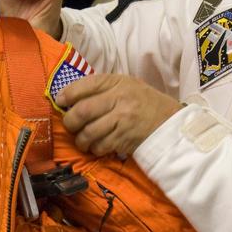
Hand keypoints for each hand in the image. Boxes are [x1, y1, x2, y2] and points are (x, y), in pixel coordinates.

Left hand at [56, 74, 181, 156]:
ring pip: (89, 132)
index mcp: (119, 82)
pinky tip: (98, 146)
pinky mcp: (126, 138)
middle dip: (70, 122)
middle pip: (82, 111)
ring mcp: (123, 119)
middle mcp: (121, 98)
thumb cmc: (144, 104)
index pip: (87, 84)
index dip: (68, 94)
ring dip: (81, 140)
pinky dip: (94, 149)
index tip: (60, 101)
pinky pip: (100, 146)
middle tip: (71, 126)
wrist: (170, 123)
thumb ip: (101, 89)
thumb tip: (67, 97)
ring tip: (83, 140)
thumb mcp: (126, 87)